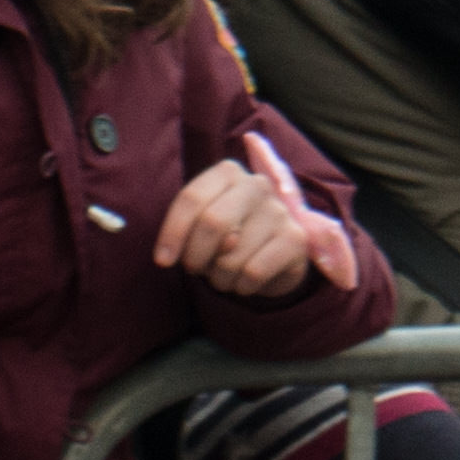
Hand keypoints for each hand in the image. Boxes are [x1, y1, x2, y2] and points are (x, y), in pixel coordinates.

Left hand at [155, 157, 310, 296]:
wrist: (272, 257)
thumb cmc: (227, 238)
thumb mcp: (201, 228)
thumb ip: (197, 228)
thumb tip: (226, 243)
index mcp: (229, 173)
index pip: (192, 198)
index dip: (172, 233)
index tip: (163, 260)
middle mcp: (257, 185)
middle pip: (212, 222)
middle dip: (195, 256)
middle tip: (196, 268)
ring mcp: (280, 211)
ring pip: (232, 255)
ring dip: (220, 277)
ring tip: (227, 273)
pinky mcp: (296, 239)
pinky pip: (253, 272)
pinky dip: (242, 286)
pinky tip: (246, 281)